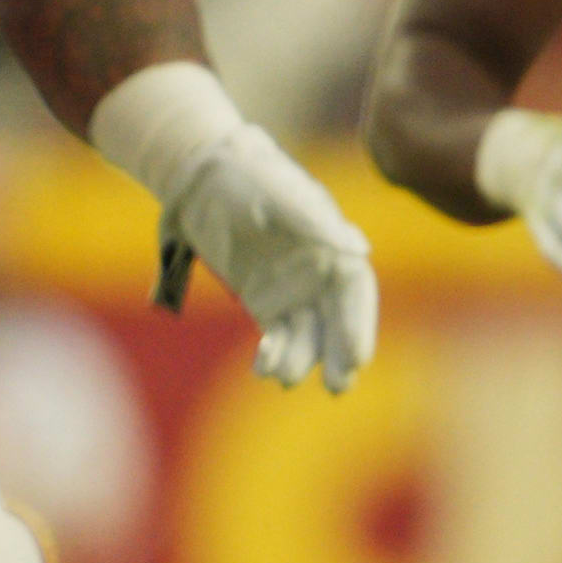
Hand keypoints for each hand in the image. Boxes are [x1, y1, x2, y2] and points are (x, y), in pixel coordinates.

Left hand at [162, 126, 377, 391]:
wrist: (202, 175)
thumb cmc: (247, 176)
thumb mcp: (278, 194)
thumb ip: (316, 222)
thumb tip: (360, 250)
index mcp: (335, 246)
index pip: (355, 293)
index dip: (359, 326)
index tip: (358, 358)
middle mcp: (321, 273)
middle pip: (338, 322)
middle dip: (339, 356)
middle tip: (338, 387)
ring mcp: (293, 290)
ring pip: (306, 335)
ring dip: (301, 358)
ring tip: (283, 376)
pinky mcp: (264, 301)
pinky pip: (276, 335)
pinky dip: (273, 354)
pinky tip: (263, 367)